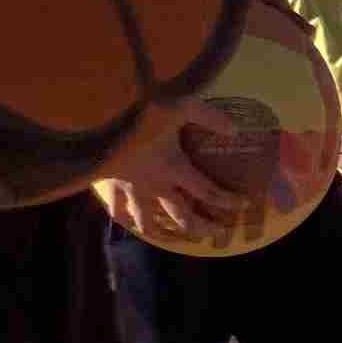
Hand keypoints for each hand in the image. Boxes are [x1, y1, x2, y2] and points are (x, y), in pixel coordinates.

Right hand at [96, 109, 243, 244]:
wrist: (98, 116)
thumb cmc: (140, 110)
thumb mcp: (180, 105)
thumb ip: (208, 117)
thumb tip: (234, 129)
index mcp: (174, 168)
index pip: (208, 192)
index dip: (227, 201)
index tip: (243, 206)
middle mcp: (155, 185)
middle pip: (183, 217)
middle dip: (202, 228)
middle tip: (217, 233)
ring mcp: (131, 189)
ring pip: (148, 222)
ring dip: (161, 232)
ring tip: (168, 236)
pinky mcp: (109, 185)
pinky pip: (117, 210)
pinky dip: (124, 218)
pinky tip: (127, 220)